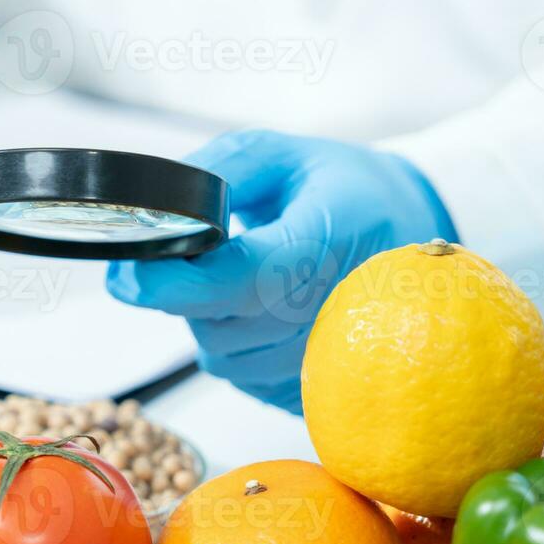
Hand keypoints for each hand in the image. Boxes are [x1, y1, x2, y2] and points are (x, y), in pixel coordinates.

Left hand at [107, 130, 454, 411]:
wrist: (417, 233)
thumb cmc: (346, 189)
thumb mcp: (284, 154)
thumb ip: (220, 173)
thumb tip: (160, 206)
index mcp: (323, 243)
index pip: (235, 281)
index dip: (169, 283)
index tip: (127, 273)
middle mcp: (331, 313)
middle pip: (216, 324)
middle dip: (191, 292)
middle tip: (215, 255)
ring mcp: (331, 361)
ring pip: (224, 357)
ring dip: (215, 320)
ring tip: (251, 279)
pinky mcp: (323, 389)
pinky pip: (246, 377)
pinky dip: (241, 345)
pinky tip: (269, 311)